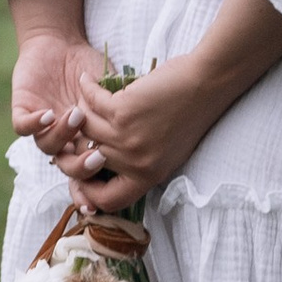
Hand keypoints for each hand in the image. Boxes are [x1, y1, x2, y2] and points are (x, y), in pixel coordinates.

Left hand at [12, 31, 115, 163]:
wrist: (62, 42)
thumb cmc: (90, 67)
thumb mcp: (111, 88)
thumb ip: (121, 109)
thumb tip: (141, 133)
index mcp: (86, 137)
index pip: (92, 166)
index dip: (100, 175)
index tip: (116, 170)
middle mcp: (64, 138)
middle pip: (69, 166)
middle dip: (83, 167)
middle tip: (98, 157)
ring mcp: (42, 126)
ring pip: (47, 146)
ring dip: (62, 136)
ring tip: (77, 116)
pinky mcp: (23, 109)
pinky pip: (22, 126)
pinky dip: (34, 124)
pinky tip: (49, 114)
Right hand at [62, 0, 281, 213]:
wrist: (208, 85)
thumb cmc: (191, 114)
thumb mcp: (168, 152)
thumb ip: (140, 162)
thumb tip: (107, 162)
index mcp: (148, 177)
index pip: (109, 200)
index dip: (89, 192)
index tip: (83, 174)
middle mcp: (135, 163)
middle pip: (88, 158)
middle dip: (77, 141)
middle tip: (72, 126)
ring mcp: (127, 139)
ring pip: (84, 130)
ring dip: (79, 112)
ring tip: (80, 100)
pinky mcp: (123, 111)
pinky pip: (92, 102)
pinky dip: (87, 88)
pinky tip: (87, 81)